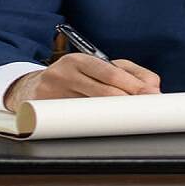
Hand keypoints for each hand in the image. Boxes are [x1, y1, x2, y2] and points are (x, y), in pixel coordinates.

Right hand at [3, 54, 160, 110]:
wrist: (30, 88)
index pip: (111, 71)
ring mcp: (53, 93)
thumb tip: (154, 86)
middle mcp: (64, 73)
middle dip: (129, 100)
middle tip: (147, 108)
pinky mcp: (45, 111)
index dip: (133, 84)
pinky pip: (75, 120)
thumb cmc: (73, 78)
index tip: (151, 94)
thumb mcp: (97, 68)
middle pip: (103, 90)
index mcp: (80, 60)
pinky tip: (106, 126)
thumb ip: (127, 73)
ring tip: (130, 118)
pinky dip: (94, 123)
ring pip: (91, 108)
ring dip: (114, 114)